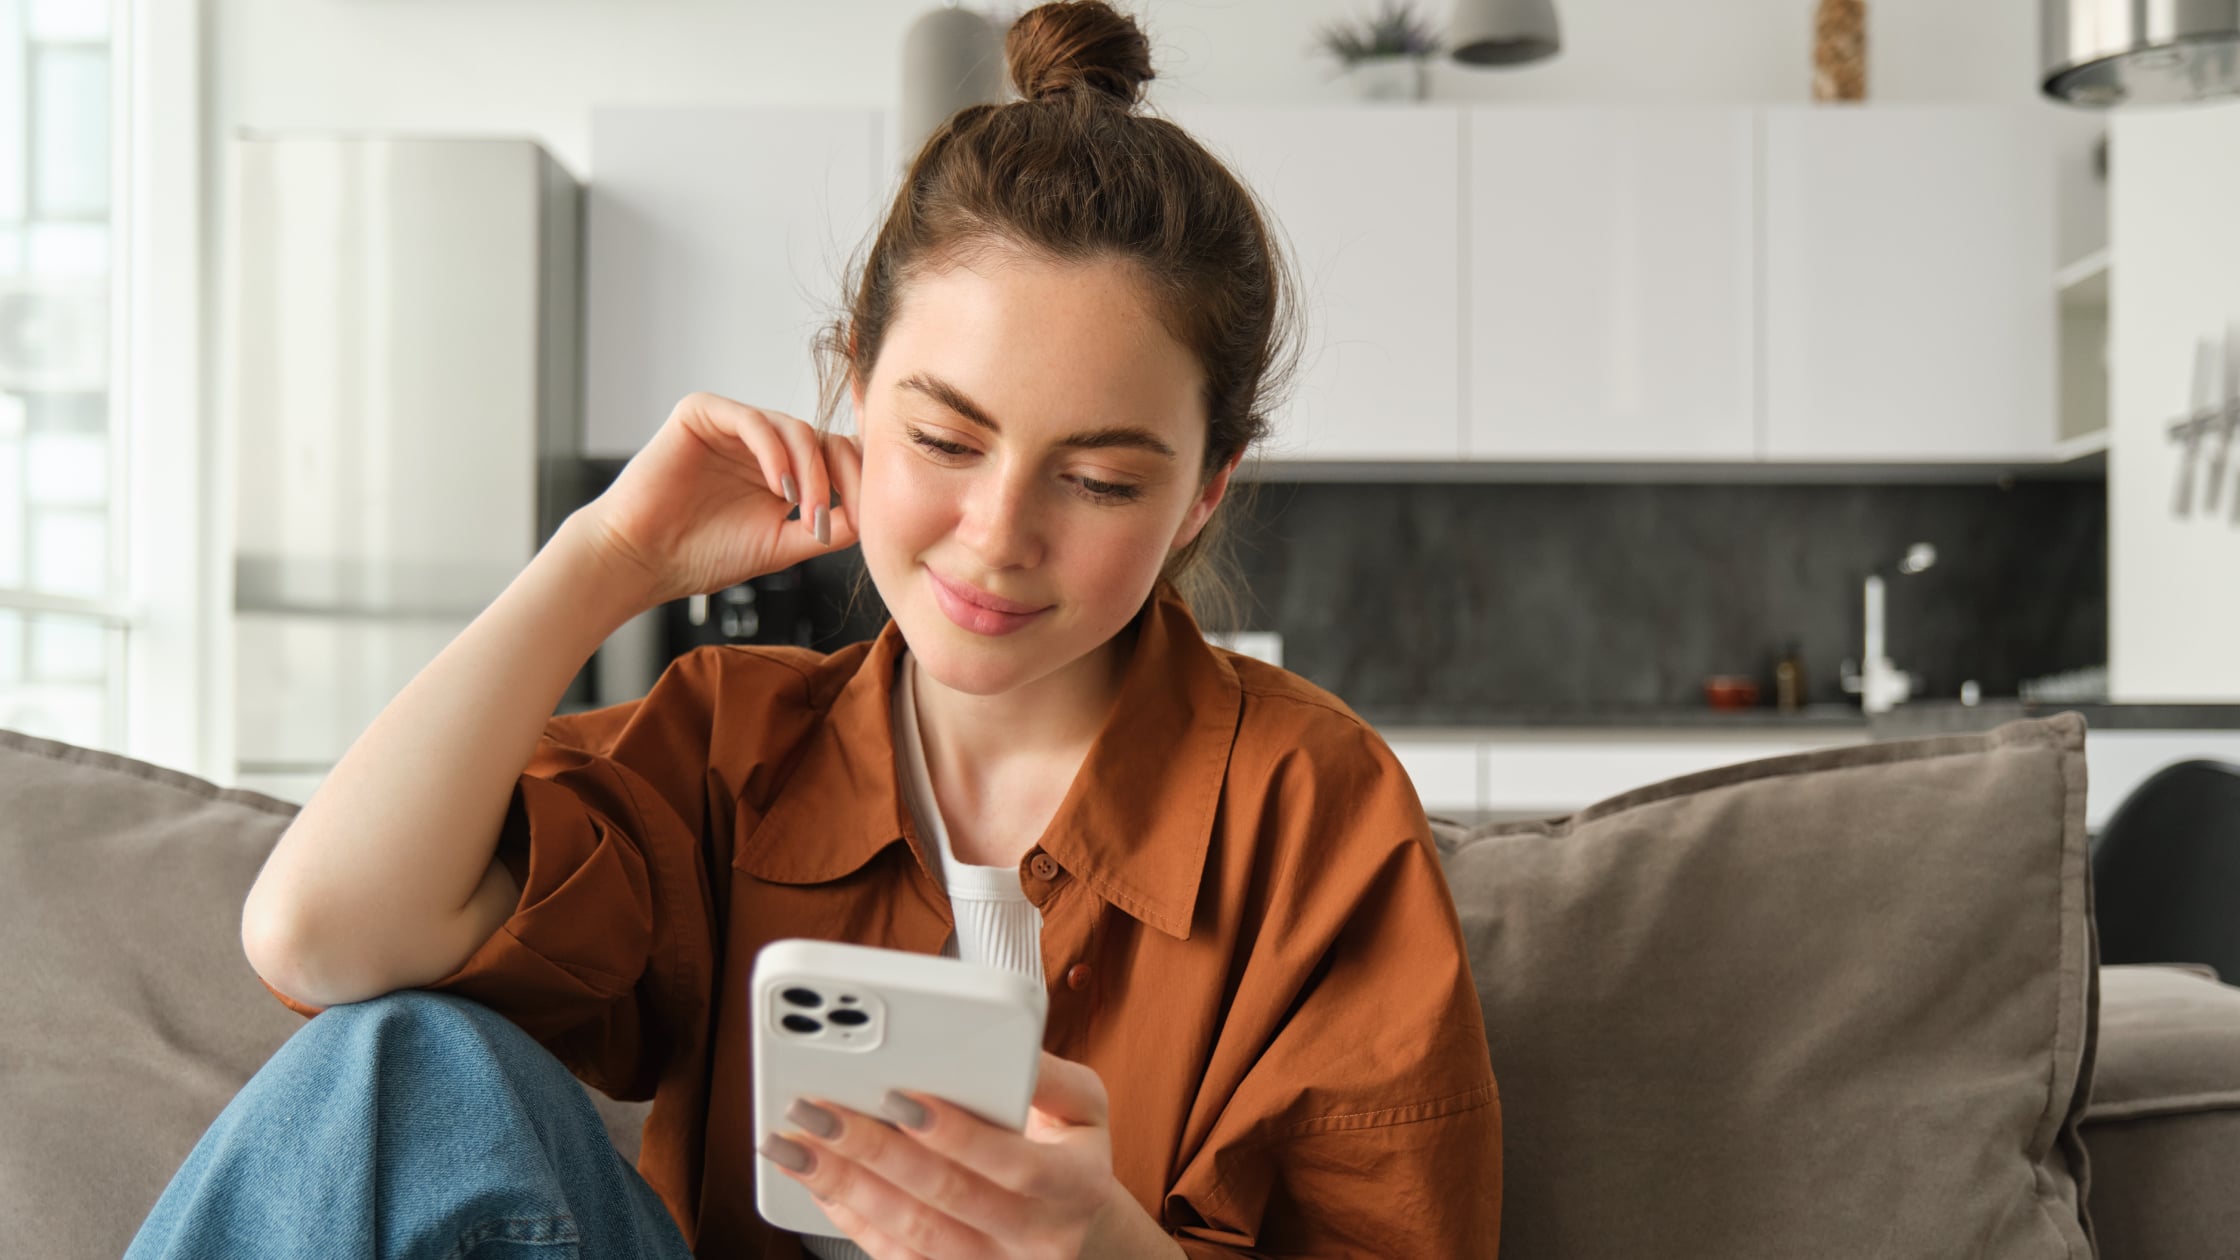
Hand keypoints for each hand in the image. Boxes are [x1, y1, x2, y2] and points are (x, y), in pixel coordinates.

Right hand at [569, 392, 863, 608]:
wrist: (642, 561)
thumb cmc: (702, 555)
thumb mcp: (781, 545)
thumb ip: (827, 528)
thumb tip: (875, 516)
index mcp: (783, 467)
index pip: (840, 456)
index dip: (861, 482)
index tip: (871, 520)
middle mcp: (762, 441)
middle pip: (826, 438)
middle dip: (840, 479)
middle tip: (833, 521)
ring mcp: (734, 424)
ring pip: (796, 429)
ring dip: (810, 472)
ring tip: (804, 512)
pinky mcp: (703, 412)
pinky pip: (754, 420)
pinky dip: (774, 452)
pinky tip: (779, 487)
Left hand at [762, 1050, 1172, 1258]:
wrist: (1072, 1224)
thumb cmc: (1068, 1150)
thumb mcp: (1083, 1105)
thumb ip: (1046, 1073)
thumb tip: (1001, 1042)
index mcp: (1076, 1185)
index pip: (1013, 1162)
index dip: (956, 1133)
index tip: (899, 1095)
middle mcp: (1038, 1239)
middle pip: (947, 1198)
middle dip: (875, 1151)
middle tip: (818, 1110)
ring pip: (911, 1233)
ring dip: (845, 1186)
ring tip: (795, 1145)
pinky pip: (895, 1257)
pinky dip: (849, 1216)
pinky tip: (815, 1179)